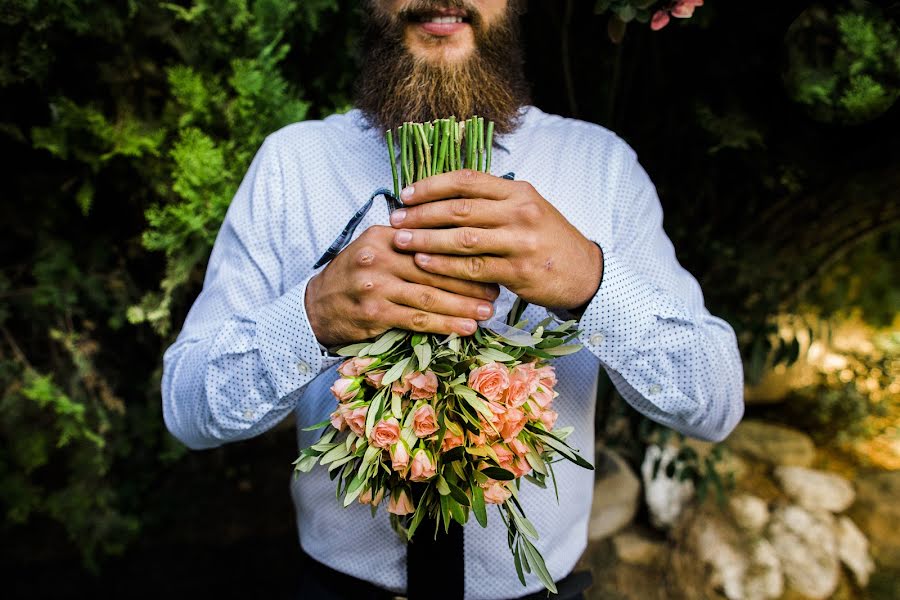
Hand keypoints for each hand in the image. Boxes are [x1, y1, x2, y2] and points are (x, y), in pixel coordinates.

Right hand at [305, 225, 498, 346]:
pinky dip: (445, 325)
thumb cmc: (355, 277)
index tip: (489, 258)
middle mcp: (379, 256)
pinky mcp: (374, 313)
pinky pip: (417, 320)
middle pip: (434, 267)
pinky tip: (466, 328)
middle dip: (470, 279)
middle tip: (497, 288)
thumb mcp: (375, 248)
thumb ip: (409, 243)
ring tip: (488, 311)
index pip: (430, 239)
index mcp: (383, 235)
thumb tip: (457, 240)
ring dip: (464, 305)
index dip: (463, 249)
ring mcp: (375, 285)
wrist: (315, 307)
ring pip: (429, 295)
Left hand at [388, 170, 602, 309]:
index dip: (431, 185)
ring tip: (402, 240)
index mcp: (518, 191)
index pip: (467, 180)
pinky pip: (473, 267)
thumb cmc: (547, 239)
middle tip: (395, 219)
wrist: (584, 272)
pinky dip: (445, 265)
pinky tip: (424, 263)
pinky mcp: (519, 271)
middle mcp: (520, 211)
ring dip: (427, 239)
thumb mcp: (527, 208)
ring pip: (463, 238)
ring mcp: (520, 242)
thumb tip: (444, 196)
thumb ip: (492, 201)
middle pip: (460, 208)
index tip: (406, 194)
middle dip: (421, 213)